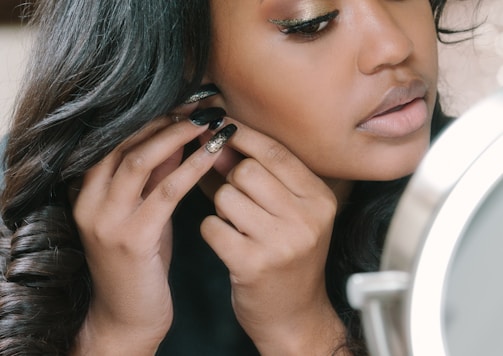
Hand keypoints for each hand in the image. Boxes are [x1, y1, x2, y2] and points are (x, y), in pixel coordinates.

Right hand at [71, 108, 225, 354]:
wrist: (126, 316)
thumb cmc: (138, 264)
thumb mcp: (143, 214)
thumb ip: (153, 178)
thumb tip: (176, 139)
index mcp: (88, 192)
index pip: (118, 139)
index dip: (154, 117)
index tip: (187, 102)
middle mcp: (90, 201)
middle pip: (126, 142)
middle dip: (167, 119)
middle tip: (202, 105)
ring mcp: (106, 220)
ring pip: (140, 160)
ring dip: (179, 136)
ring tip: (210, 122)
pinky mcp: (131, 239)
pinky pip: (164, 192)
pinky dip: (190, 169)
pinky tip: (212, 155)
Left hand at [200, 120, 347, 354]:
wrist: (295, 315)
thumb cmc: (289, 258)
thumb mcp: (290, 214)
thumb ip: (259, 177)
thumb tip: (218, 144)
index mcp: (320, 199)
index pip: (276, 153)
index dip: (243, 134)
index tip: (220, 123)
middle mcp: (307, 218)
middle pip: (247, 171)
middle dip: (232, 181)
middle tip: (239, 202)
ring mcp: (282, 242)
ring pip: (226, 196)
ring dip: (222, 209)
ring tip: (238, 226)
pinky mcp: (254, 264)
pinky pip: (212, 226)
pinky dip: (212, 231)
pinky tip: (229, 243)